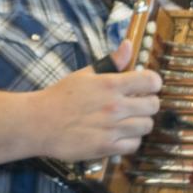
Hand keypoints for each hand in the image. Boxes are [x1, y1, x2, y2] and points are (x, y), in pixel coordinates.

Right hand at [33, 39, 161, 161]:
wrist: (38, 122)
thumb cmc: (60, 97)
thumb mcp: (84, 74)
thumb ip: (111, 62)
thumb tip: (128, 45)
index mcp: (109, 84)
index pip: (151, 81)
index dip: (152, 83)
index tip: (146, 86)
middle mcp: (114, 106)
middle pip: (153, 105)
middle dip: (147, 103)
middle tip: (136, 104)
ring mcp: (111, 128)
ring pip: (146, 126)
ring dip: (139, 122)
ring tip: (127, 120)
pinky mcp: (106, 147)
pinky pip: (134, 144)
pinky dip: (130, 140)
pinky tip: (119, 134)